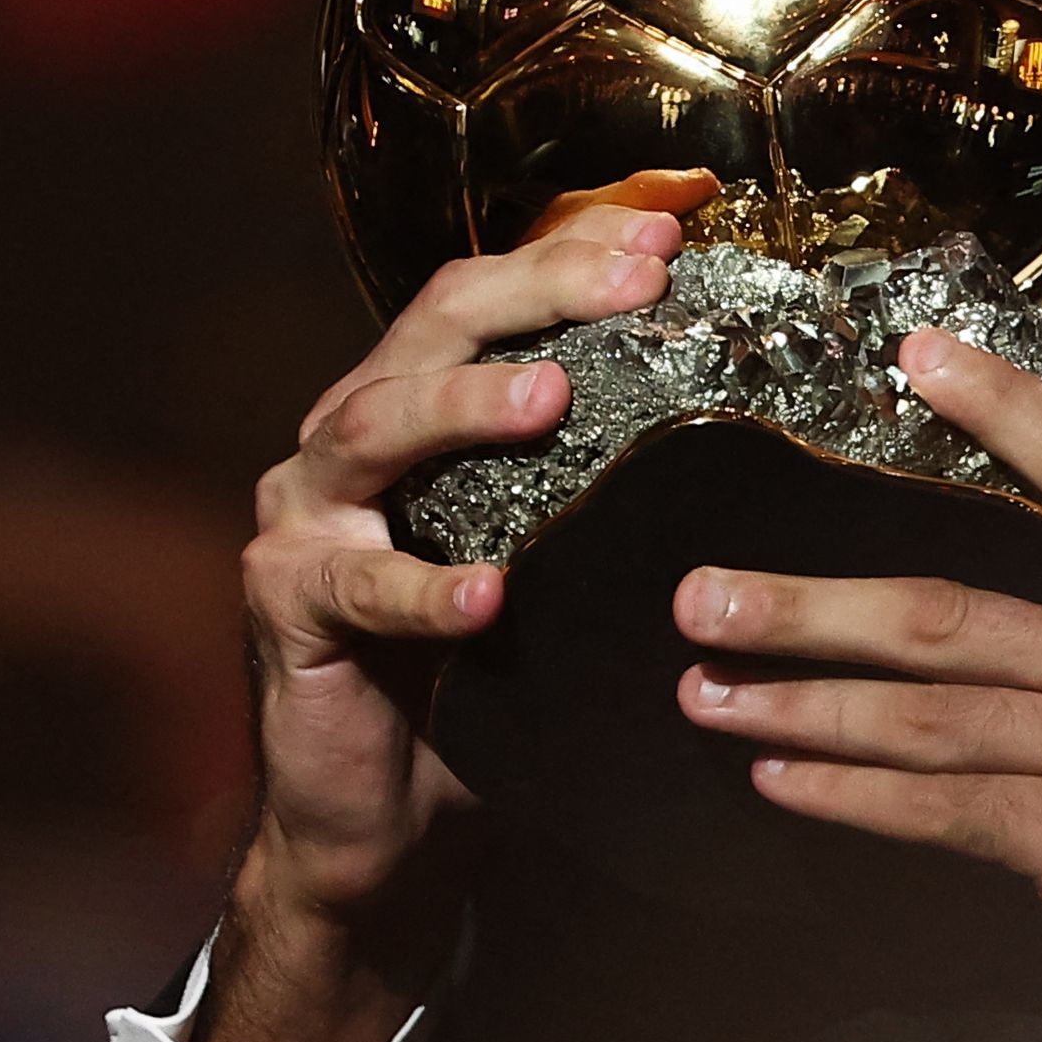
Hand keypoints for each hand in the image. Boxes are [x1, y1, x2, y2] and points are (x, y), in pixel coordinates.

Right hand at [203, 168, 717, 1041]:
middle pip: (433, 329)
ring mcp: (307, 519)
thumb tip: (751, 395)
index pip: (485, 295)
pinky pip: (355, 586)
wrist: (382, 812)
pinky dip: (426, 587)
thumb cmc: (484, 669)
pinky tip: (490, 593)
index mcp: (417, 407)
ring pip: (373, 428)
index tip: (669, 230)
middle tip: (631, 279)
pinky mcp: (290, 608)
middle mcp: (350, 442)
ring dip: (464, 405)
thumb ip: (605, 472)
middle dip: (534, 291)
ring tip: (548, 395)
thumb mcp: (555, 549)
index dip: (570, 253)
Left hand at [673, 330, 1041, 1041]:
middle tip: (704, 594)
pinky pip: (935, 805)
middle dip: (807, 606)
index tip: (918, 356)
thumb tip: (1028, 648)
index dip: (1006, 407)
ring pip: (920, 709)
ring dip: (796, 701)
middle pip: (947, 609)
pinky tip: (781, 782)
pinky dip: (846, 793)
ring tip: (707, 691)